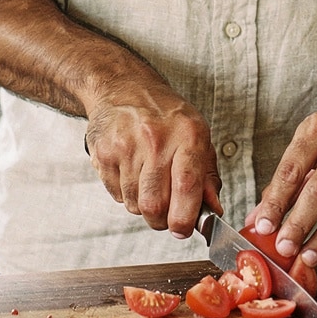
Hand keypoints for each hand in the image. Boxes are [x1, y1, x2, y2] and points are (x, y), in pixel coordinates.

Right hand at [83, 73, 220, 238]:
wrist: (122, 88)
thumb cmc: (165, 115)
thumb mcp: (197, 136)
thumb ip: (207, 176)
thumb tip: (213, 210)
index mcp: (187, 134)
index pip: (186, 184)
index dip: (185, 216)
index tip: (184, 229)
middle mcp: (155, 139)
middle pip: (155, 204)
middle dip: (162, 221)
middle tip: (167, 215)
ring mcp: (125, 146)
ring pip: (135, 205)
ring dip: (144, 207)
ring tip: (149, 185)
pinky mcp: (103, 154)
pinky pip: (117, 196)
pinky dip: (127, 195)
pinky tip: (132, 174)